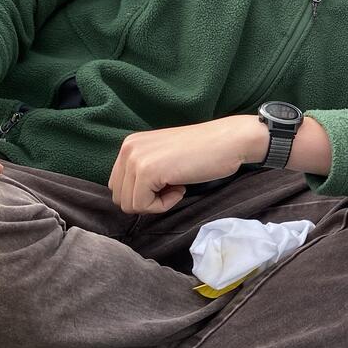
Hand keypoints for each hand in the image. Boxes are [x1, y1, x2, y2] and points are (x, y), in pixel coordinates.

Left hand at [108, 116, 262, 213]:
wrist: (228, 141)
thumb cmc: (203, 152)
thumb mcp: (163, 157)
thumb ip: (143, 170)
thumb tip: (131, 198)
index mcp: (130, 144)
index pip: (118, 186)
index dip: (143, 194)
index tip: (167, 183)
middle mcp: (127, 148)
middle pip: (121, 198)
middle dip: (147, 201)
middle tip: (173, 187)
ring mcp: (136, 159)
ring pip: (130, 204)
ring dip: (156, 203)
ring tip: (177, 186)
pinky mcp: (148, 171)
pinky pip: (144, 206)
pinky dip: (164, 205)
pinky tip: (181, 187)